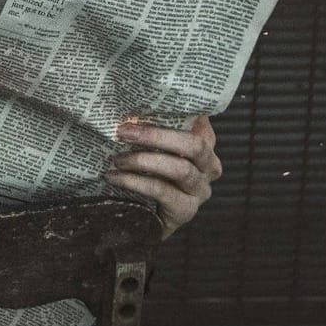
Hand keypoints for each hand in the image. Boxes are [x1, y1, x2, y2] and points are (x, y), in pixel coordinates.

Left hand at [105, 116, 220, 237]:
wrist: (147, 220)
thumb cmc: (151, 176)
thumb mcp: (155, 150)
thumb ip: (153, 131)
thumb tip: (131, 109)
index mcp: (205, 145)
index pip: (200, 122)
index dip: (179, 111)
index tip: (148, 105)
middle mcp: (210, 167)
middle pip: (194, 145)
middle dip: (156, 136)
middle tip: (124, 132)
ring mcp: (200, 191)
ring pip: (180, 170)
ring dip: (144, 161)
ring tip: (118, 159)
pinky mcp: (186, 211)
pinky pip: (162, 191)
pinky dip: (135, 182)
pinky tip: (115, 178)